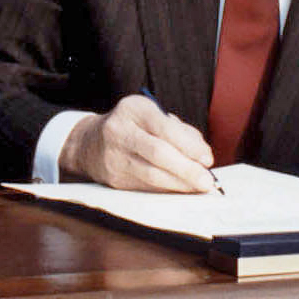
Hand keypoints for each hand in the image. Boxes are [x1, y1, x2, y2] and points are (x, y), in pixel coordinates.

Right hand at [58, 95, 216, 192]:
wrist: (90, 144)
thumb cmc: (133, 126)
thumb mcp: (153, 116)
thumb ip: (181, 131)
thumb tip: (204, 157)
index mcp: (133, 109)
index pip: (164, 127)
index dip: (189, 146)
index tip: (208, 159)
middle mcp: (119, 131)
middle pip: (157, 153)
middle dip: (186, 170)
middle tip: (208, 181)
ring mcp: (114, 157)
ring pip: (151, 175)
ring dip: (180, 184)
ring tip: (199, 188)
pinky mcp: (115, 180)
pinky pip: (147, 187)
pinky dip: (168, 190)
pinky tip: (182, 190)